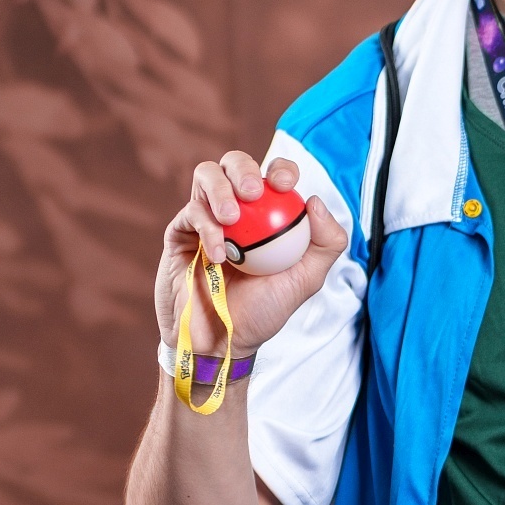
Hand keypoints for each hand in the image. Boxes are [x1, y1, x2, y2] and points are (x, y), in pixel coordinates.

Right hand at [156, 151, 346, 362]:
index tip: (286, 185)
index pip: (273, 175)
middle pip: (234, 163)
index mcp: (266, 214)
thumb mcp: (305, 281)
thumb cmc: (263, 311)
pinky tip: (218, 254)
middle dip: (243, 168)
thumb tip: (315, 200)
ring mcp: (205, 218)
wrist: (221, 340)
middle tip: (253, 192)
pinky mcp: (180, 233)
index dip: (281, 169)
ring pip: (206, 175)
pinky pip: (190, 213)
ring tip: (231, 218)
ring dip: (220, 189)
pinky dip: (206, 227)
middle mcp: (236, 210)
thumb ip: (325, 244)